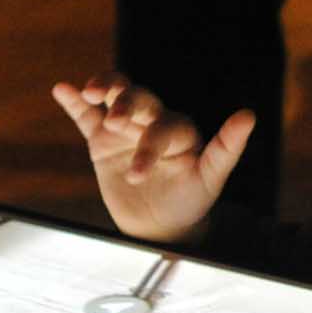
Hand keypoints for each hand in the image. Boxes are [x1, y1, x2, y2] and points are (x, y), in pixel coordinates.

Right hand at [50, 77, 253, 244]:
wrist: (160, 225)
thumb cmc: (190, 200)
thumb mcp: (211, 179)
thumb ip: (227, 148)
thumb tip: (249, 115)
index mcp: (179, 129)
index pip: (164, 125)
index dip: (150, 145)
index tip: (136, 174)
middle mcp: (153, 121)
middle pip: (139, 99)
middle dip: (127, 105)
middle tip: (117, 120)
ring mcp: (125, 128)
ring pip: (114, 97)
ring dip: (104, 87)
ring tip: (91, 92)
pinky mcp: (101, 139)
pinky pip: (86, 117)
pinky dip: (74, 103)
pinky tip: (62, 89)